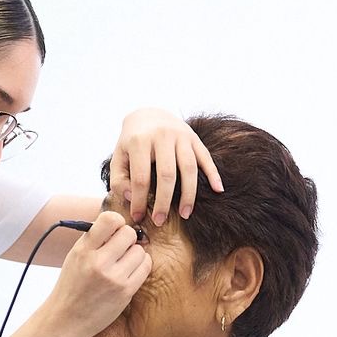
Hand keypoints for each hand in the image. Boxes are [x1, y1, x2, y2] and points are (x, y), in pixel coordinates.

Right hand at [45, 211, 150, 336]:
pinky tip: (130, 272)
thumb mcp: (75, 256)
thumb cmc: (72, 285)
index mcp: (83, 250)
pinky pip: (145, 267)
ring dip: (135, 254)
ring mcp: (113, 278)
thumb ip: (94, 239)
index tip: (115, 230)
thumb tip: (119, 224)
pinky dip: (140, 266)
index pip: (110, 219)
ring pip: (140, 251)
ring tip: (123, 263)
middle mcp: (98, 262)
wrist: (65, 319)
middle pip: (129, 233)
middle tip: (121, 248)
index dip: (117, 222)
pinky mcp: (125, 292)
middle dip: (128, 238)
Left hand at [109, 109, 223, 226]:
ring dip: (189, 194)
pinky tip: (217, 190)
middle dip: (164, 202)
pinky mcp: (195, 138)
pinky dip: (213, 174)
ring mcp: (181, 136)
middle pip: (167, 175)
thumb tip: (132, 198)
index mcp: (139, 141)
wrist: (149, 115)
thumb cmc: (131, 143)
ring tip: (185, 214)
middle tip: (160, 221)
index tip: (138, 216)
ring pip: (189, 168)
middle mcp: (162, 136)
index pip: (140, 177)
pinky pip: (206, 157)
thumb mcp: (118, 157)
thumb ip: (119, 180)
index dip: (139, 200)